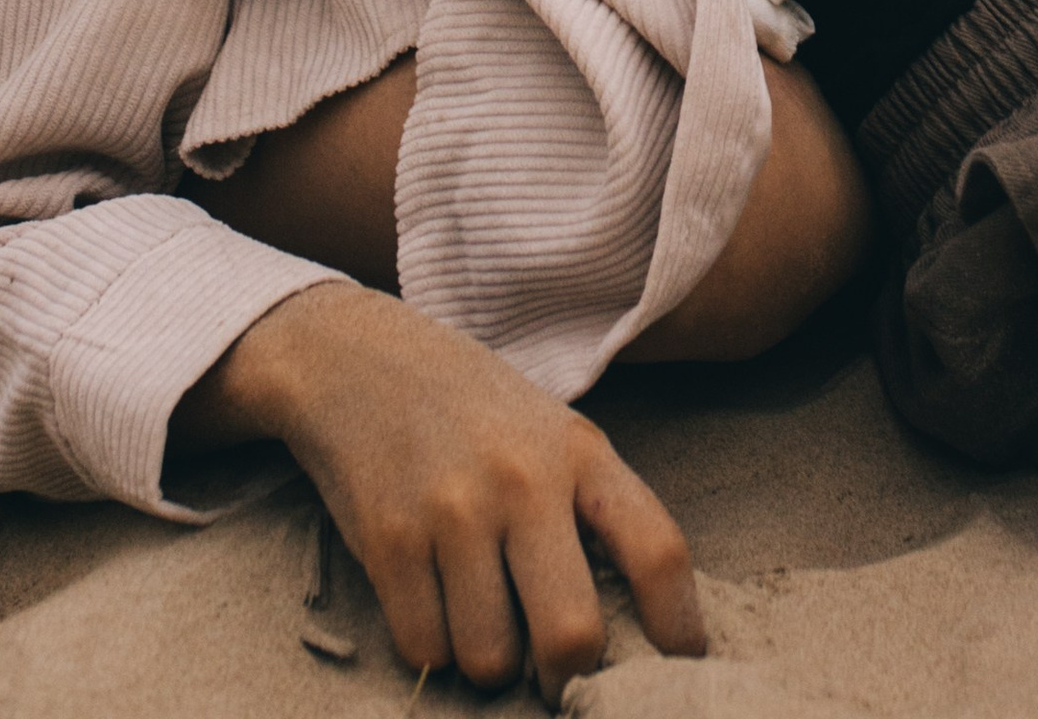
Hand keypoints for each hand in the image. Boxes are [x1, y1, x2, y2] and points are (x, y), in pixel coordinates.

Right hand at [176, 281, 701, 704]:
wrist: (358, 361)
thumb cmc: (473, 412)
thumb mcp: (552, 435)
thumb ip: (592, 513)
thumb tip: (633, 630)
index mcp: (580, 452)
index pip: (657, 551)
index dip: (679, 627)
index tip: (677, 666)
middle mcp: (524, 481)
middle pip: (572, 635)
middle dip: (568, 676)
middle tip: (555, 674)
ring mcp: (453, 510)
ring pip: (491, 659)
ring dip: (489, 662)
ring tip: (480, 615)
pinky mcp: (390, 539)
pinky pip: (424, 648)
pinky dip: (431, 644)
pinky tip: (430, 597)